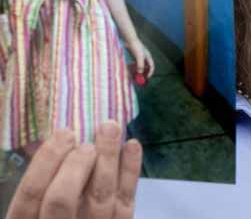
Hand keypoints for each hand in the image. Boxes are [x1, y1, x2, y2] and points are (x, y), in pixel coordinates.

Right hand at [7, 122, 142, 218]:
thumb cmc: (62, 210)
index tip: (64, 134)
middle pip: (61, 200)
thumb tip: (62, 137)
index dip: (45, 162)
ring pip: (99, 198)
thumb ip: (48, 178)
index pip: (30, 195)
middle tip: (86, 144)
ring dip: (107, 158)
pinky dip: (130, 170)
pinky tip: (132, 145)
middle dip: (74, 165)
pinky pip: (125, 200)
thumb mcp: (42, 202)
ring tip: (110, 129)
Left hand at [127, 39, 154, 78]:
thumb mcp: (139, 57)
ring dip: (138, 71)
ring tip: (135, 75)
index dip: (150, 72)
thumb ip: (140, 65)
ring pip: (140, 66)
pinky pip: (135, 64)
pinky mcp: (135, 57)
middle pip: (146, 67)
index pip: (151, 66)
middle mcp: (145, 58)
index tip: (147, 78)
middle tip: (140, 78)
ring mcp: (140, 57)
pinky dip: (134, 67)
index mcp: (148, 57)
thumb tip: (140, 73)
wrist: (130, 40)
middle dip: (144, 73)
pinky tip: (130, 70)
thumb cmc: (136, 47)